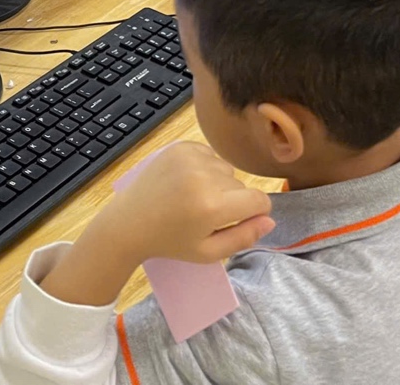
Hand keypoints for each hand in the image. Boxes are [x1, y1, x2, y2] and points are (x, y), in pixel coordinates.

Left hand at [40, 142, 273, 307]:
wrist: (129, 222)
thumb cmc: (170, 242)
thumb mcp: (208, 252)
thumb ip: (243, 237)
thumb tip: (270, 220)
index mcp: (213, 207)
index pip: (259, 200)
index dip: (256, 212)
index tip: (241, 220)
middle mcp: (205, 177)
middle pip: (241, 185)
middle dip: (232, 200)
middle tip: (204, 215)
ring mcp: (191, 157)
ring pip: (226, 169)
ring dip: (218, 183)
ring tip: (193, 198)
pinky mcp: (181, 147)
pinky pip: (210, 155)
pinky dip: (205, 168)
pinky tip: (186, 183)